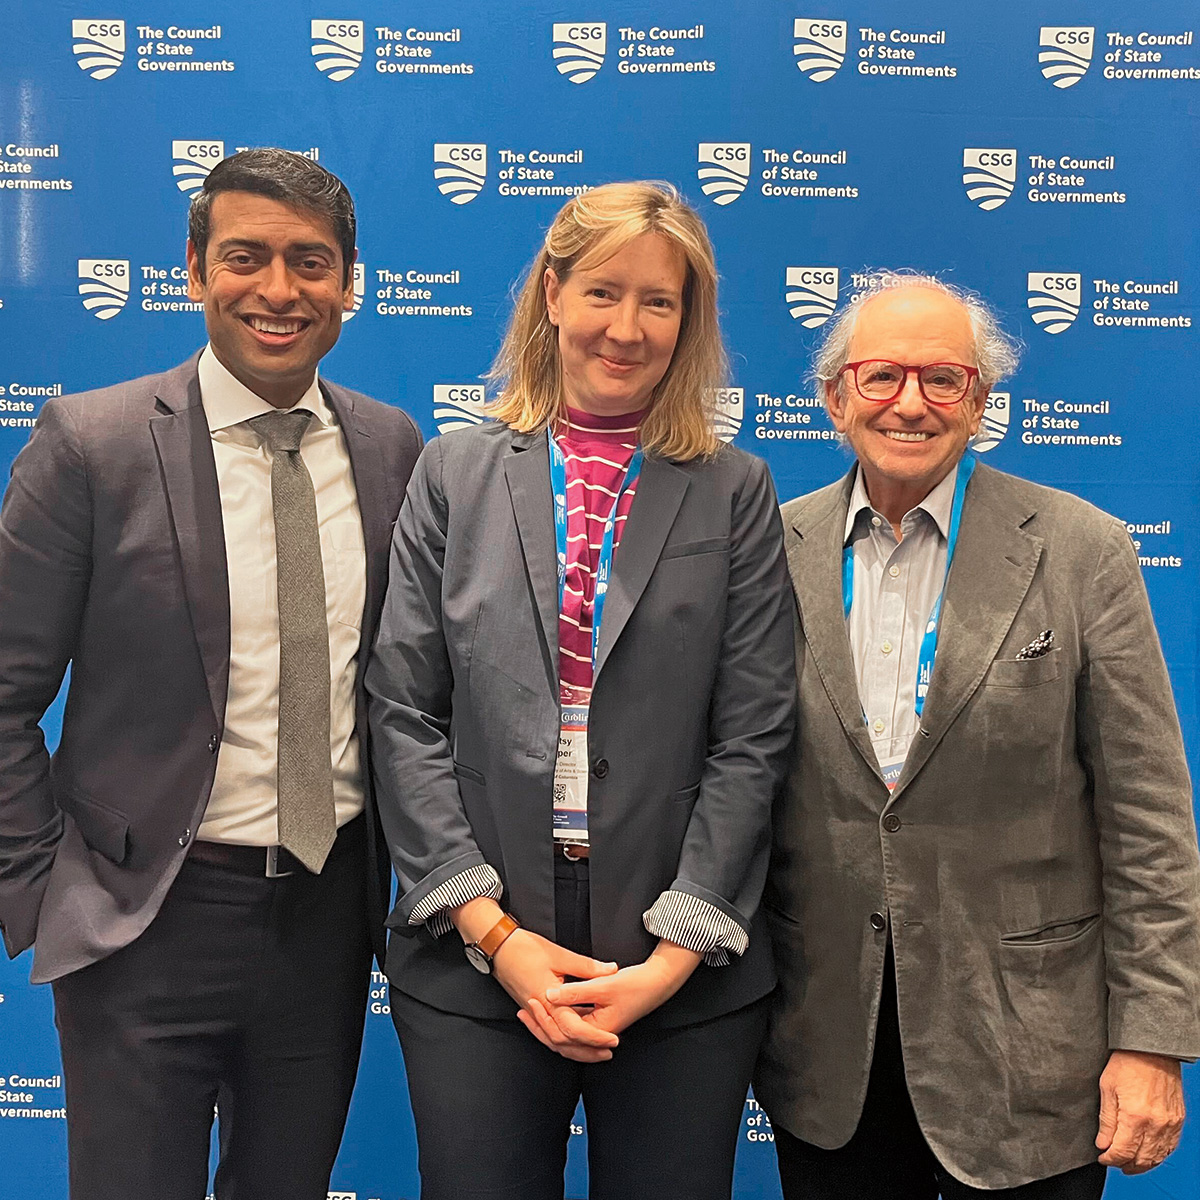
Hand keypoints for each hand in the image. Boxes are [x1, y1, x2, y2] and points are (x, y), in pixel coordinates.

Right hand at [491, 929, 620, 1062]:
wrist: (498, 947)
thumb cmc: (525, 949)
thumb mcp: (560, 955)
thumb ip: (587, 967)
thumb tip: (611, 970)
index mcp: (547, 1000)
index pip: (574, 1029)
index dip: (594, 1037)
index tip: (612, 1041)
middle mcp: (539, 1011)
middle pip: (564, 1042)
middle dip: (587, 1051)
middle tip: (608, 1051)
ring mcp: (533, 1012)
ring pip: (555, 1040)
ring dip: (576, 1047)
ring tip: (595, 1049)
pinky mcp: (531, 1008)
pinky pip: (548, 1030)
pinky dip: (563, 1036)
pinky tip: (575, 1034)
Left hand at [541, 940, 702, 1038]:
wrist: (657, 983)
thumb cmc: (635, 984)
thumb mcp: (603, 985)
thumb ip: (576, 990)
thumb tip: (550, 994)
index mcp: (599, 1029)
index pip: (565, 1032)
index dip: (546, 1018)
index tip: (532, 1001)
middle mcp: (597, 1035)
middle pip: (562, 1041)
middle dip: (541, 1028)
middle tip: (523, 1012)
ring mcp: (598, 1030)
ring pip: (566, 1038)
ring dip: (547, 1026)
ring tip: (528, 1013)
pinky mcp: (598, 1023)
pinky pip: (573, 1029)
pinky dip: (558, 1021)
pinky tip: (548, 1009)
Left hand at [1095, 1049, 1184, 1172]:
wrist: (1152, 1050)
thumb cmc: (1127, 1064)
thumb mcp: (1107, 1088)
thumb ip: (1106, 1121)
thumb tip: (1103, 1144)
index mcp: (1135, 1117)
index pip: (1122, 1151)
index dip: (1110, 1159)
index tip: (1103, 1158)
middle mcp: (1156, 1124)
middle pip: (1141, 1159)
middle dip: (1125, 1164)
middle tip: (1114, 1163)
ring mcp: (1170, 1124)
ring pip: (1157, 1156)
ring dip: (1143, 1164)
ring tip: (1129, 1163)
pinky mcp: (1178, 1120)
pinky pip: (1170, 1146)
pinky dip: (1158, 1155)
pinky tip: (1148, 1154)